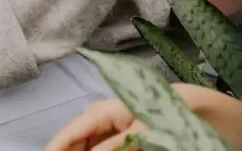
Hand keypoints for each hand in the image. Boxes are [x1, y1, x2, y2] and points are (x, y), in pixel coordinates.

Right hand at [45, 83, 241, 150]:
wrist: (194, 105)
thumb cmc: (169, 109)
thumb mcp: (146, 128)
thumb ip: (119, 143)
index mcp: (104, 110)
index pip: (72, 131)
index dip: (56, 146)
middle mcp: (101, 118)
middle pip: (75, 140)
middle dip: (67, 150)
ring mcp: (108, 127)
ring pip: (85, 145)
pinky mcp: (118, 136)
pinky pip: (99, 146)